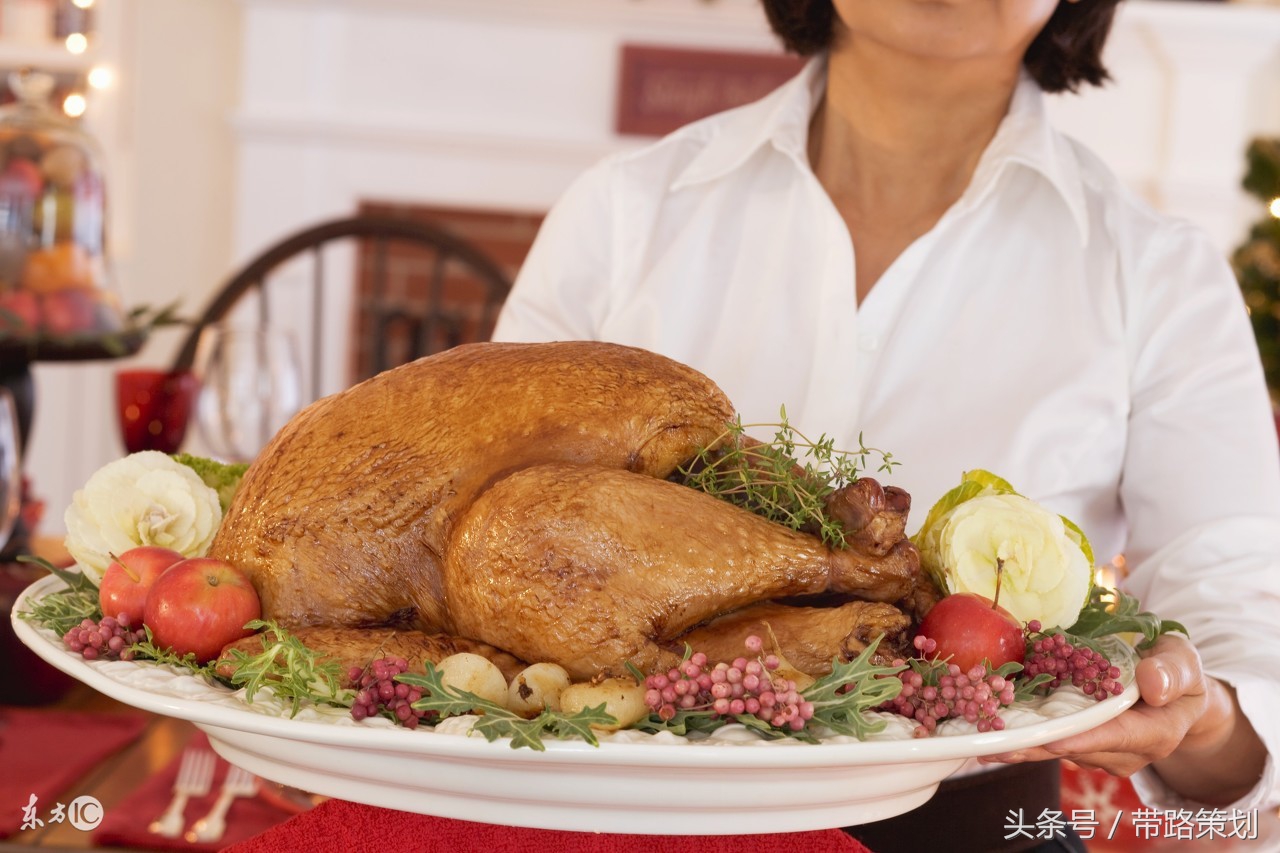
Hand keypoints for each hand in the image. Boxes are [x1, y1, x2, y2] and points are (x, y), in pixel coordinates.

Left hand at [980, 635, 1262, 802]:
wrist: (1171, 692)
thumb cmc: (1175, 670)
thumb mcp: (1183, 661)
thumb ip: (1172, 671)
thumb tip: (1152, 684)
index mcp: (1156, 733)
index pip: (1117, 737)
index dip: (1084, 738)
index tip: (1052, 738)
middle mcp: (1127, 752)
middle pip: (1077, 748)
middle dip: (1037, 744)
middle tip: (995, 740)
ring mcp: (1102, 753)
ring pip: (1057, 749)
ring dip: (1022, 743)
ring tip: (980, 735)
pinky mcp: (1083, 746)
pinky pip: (1050, 742)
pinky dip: (1023, 737)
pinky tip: (987, 732)